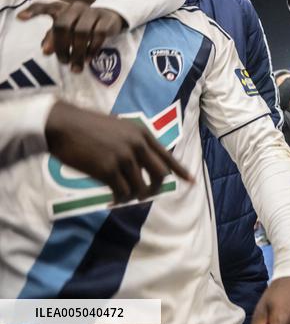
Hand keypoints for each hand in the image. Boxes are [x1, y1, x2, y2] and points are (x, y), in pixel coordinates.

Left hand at [18, 1, 126, 71]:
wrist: (111, 17)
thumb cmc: (83, 23)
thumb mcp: (68, 28)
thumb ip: (54, 37)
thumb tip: (46, 52)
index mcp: (63, 8)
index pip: (46, 7)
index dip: (33, 11)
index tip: (20, 18)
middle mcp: (76, 8)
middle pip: (63, 24)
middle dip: (61, 46)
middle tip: (63, 61)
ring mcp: (92, 12)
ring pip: (82, 32)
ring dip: (77, 52)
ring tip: (76, 65)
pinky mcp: (106, 19)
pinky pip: (98, 35)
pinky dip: (92, 49)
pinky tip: (88, 59)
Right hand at [45, 100, 192, 202]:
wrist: (64, 124)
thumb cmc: (87, 125)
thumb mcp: (119, 126)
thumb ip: (133, 140)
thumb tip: (141, 161)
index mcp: (142, 133)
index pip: (167, 156)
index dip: (180, 171)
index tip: (191, 181)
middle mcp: (138, 145)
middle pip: (159, 174)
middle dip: (155, 187)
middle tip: (145, 194)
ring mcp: (124, 158)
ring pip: (140, 187)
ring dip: (134, 196)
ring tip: (124, 197)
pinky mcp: (108, 170)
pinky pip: (121, 192)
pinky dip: (119, 198)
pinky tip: (113, 199)